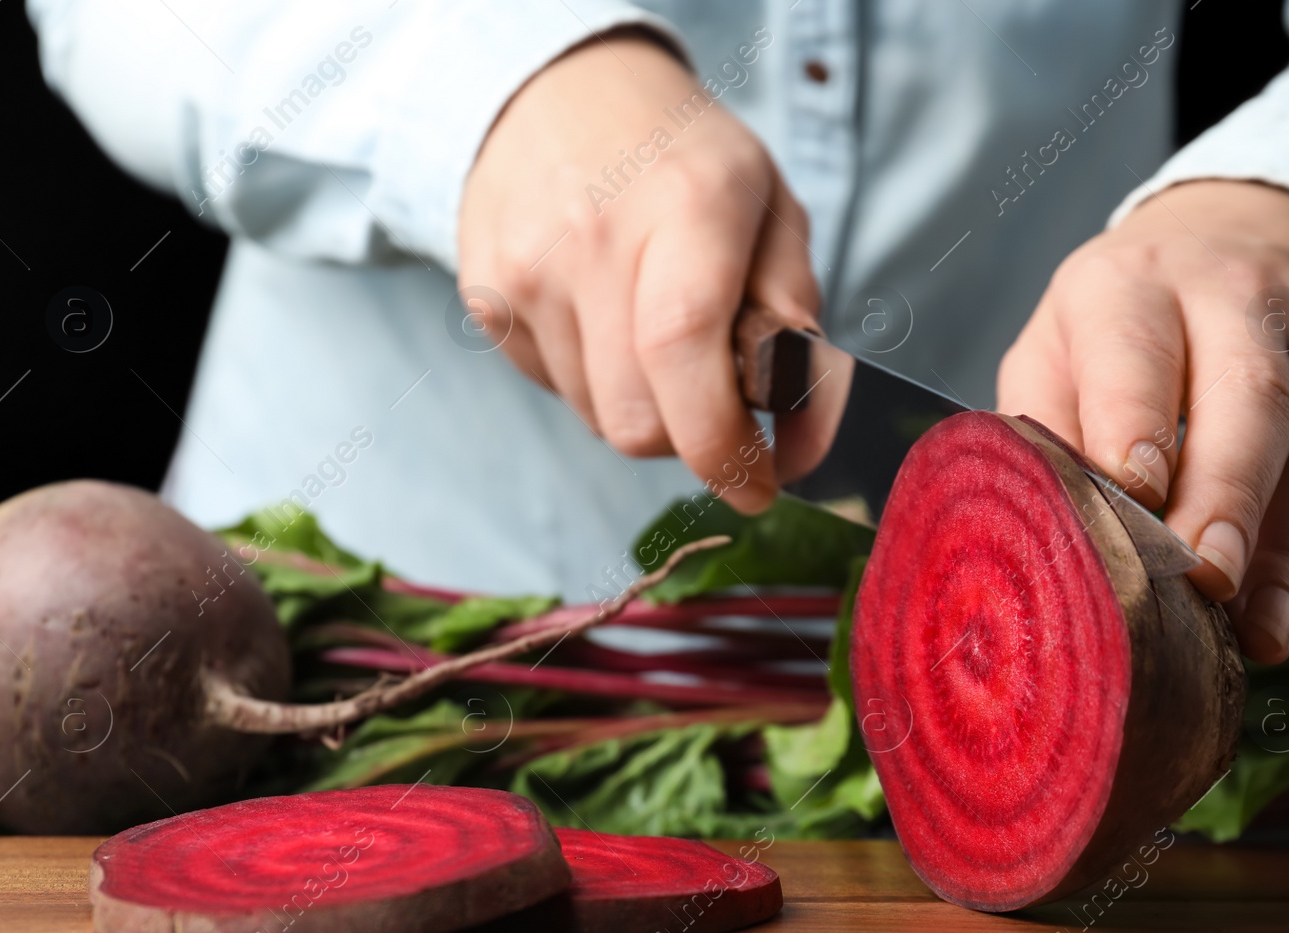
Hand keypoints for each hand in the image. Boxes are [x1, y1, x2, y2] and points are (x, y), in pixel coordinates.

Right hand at [459, 33, 843, 513]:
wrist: (552, 92)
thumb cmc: (681, 158)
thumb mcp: (770, 205)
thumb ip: (794, 314)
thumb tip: (802, 436)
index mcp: (687, 202)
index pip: (684, 350)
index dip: (722, 444)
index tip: (758, 484)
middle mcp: (593, 237)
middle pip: (636, 420)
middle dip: (690, 440)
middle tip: (717, 405)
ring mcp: (525, 270)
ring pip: (596, 418)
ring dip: (642, 407)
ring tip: (650, 332)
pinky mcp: (486, 295)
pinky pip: (553, 388)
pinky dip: (592, 379)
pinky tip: (600, 315)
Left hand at [998, 180, 1288, 662]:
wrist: (1253, 238)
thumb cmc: (1125, 323)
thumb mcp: (1058, 346)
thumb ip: (1041, 428)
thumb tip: (1031, 533)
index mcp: (1128, 284)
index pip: (1137, 355)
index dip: (1136, 426)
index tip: (1133, 495)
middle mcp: (1232, 300)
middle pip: (1246, 397)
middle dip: (1225, 495)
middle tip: (1202, 577)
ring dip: (1280, 550)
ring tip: (1247, 626)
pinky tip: (1276, 616)